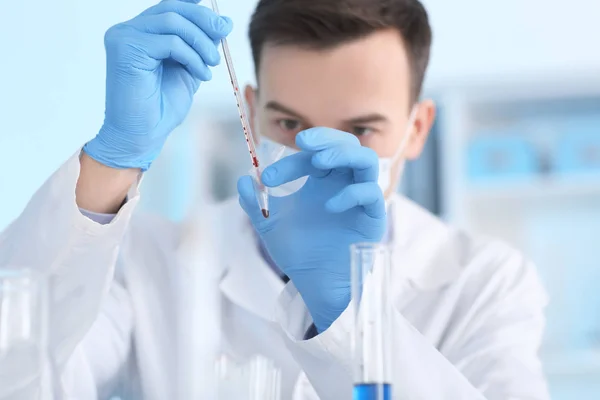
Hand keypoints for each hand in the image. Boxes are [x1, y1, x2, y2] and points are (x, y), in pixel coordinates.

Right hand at [83, 0, 232, 170]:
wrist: (142, 135)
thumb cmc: (160, 107)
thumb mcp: (189, 68)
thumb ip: (201, 45)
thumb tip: (225, 22)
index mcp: (140, 33)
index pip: (170, 7)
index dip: (196, 9)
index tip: (221, 23)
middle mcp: (127, 30)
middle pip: (172, 8)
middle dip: (204, 20)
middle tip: (224, 34)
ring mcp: (124, 37)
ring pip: (173, 21)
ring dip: (201, 42)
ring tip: (213, 63)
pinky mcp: (126, 48)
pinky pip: (169, 42)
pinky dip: (191, 56)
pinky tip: (200, 73)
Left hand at [238, 128, 385, 331]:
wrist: (316, 284)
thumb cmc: (299, 253)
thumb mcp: (269, 226)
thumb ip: (255, 203)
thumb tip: (243, 179)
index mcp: (321, 181)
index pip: (311, 156)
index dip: (290, 161)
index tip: (268, 178)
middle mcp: (343, 184)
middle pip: (346, 145)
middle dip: (326, 138)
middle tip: (303, 142)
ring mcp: (360, 199)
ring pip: (366, 160)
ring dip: (344, 154)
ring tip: (319, 161)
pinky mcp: (372, 218)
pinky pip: (372, 194)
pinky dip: (352, 193)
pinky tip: (330, 205)